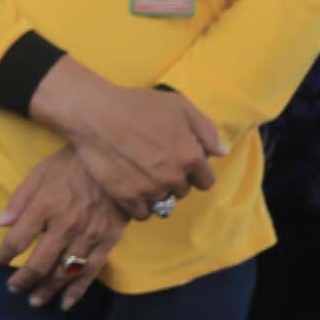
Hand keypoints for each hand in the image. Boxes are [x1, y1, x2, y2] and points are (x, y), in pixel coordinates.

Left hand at [0, 149, 128, 308]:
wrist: (117, 159)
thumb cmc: (72, 163)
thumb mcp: (40, 172)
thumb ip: (19, 200)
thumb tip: (0, 224)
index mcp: (44, 206)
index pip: (16, 240)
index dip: (1, 256)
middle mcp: (64, 225)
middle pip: (39, 263)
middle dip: (22, 280)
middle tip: (13, 288)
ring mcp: (88, 235)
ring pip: (63, 272)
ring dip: (47, 290)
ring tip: (35, 301)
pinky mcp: (107, 240)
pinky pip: (90, 272)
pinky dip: (77, 291)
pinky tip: (66, 303)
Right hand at [31, 60, 226, 212]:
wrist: (96, 115)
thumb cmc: (138, 105)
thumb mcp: (179, 106)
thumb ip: (205, 130)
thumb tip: (222, 152)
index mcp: (190, 157)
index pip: (206, 181)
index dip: (195, 171)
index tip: (182, 163)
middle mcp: (174, 178)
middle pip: (183, 191)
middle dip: (175, 179)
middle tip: (157, 162)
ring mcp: (150, 189)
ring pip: (163, 202)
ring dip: (156, 191)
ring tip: (142, 173)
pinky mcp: (127, 198)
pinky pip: (143, 213)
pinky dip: (140, 204)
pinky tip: (132, 186)